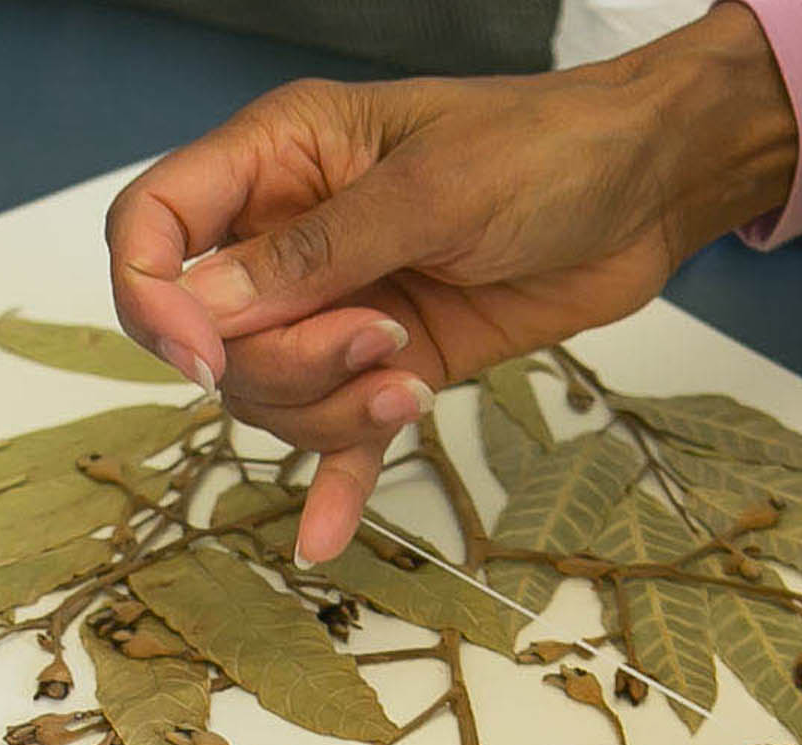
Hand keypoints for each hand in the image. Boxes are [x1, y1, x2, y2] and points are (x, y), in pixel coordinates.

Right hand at [107, 4, 797, 563]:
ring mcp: (339, 305)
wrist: (648, 188)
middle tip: (379, 340)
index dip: (154, 297)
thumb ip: (318, 253)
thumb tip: (206, 310)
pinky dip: (333, 484)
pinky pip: (340, 436)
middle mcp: (290, 235)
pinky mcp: (393, 362)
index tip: (205, 355)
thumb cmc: (549, 148)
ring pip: (272, 395)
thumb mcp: (433, 191)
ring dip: (330, 409)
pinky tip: (323, 539)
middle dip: (284, 363)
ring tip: (410, 376)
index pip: (154, 225)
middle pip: (212, 336)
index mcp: (278, 157)